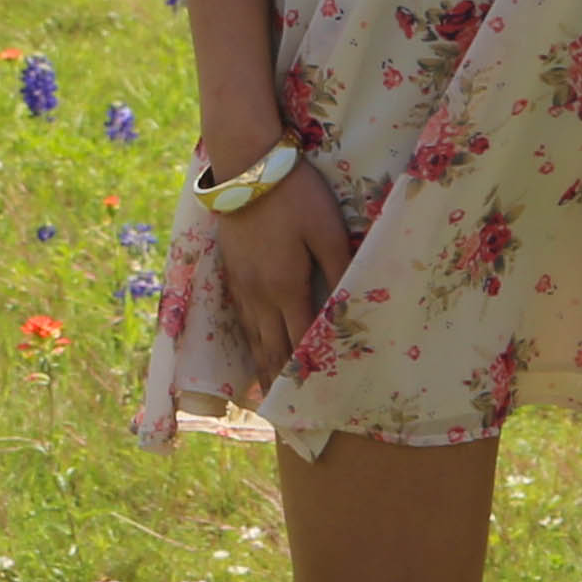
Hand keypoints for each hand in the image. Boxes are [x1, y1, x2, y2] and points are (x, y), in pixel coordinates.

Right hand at [205, 160, 357, 386]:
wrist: (245, 164)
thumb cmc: (293, 195)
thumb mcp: (326, 230)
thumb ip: (340, 269)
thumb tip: (350, 307)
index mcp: (286, 288)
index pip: (298, 343)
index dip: (305, 376)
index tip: (313, 405)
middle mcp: (259, 294)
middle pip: (270, 348)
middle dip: (279, 383)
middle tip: (287, 417)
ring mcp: (241, 282)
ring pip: (252, 335)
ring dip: (260, 366)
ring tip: (265, 394)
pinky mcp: (231, 268)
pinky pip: (241, 316)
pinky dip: (247, 340)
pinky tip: (251, 347)